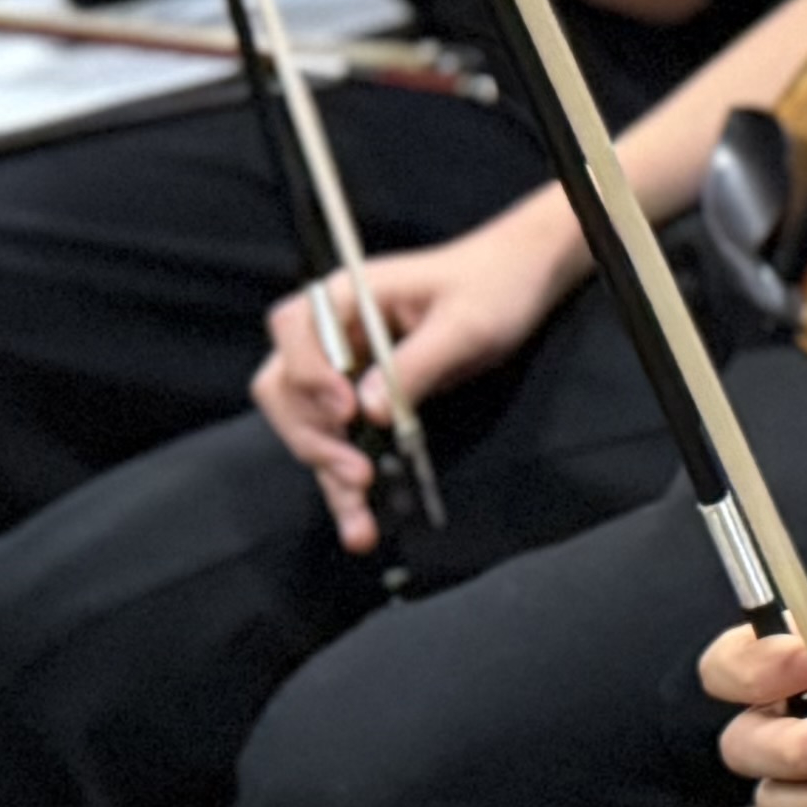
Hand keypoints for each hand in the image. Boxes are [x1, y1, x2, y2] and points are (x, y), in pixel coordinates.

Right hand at [252, 203, 577, 548]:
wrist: (519, 284)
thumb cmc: (492, 288)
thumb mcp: (465, 324)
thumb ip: (416, 364)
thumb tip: (371, 413)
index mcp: (346, 295)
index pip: (295, 329)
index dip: (310, 373)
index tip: (346, 410)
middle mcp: (332, 333)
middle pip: (287, 388)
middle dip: (314, 436)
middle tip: (358, 473)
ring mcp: (343, 370)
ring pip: (308, 426)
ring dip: (327, 473)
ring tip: (360, 520)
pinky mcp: (362, 402)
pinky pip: (342, 443)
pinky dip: (346, 482)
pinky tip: (360, 521)